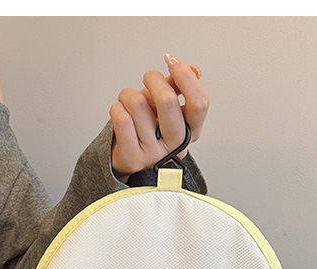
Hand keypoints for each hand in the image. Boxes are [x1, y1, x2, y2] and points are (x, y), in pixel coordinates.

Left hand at [109, 53, 208, 179]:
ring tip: (128, 100)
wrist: (126, 155)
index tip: (172, 61)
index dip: (186, 77)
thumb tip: (194, 70)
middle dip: (154, 80)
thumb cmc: (148, 128)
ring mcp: (154, 154)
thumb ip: (178, 87)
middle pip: (168, 101)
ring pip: (138, 105)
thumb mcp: (165, 106)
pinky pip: (122, 119)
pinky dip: (117, 108)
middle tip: (148, 77)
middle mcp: (175, 145)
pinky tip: (120, 112)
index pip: (199, 103)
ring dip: (128, 94)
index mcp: (191, 131)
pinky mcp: (133, 159)